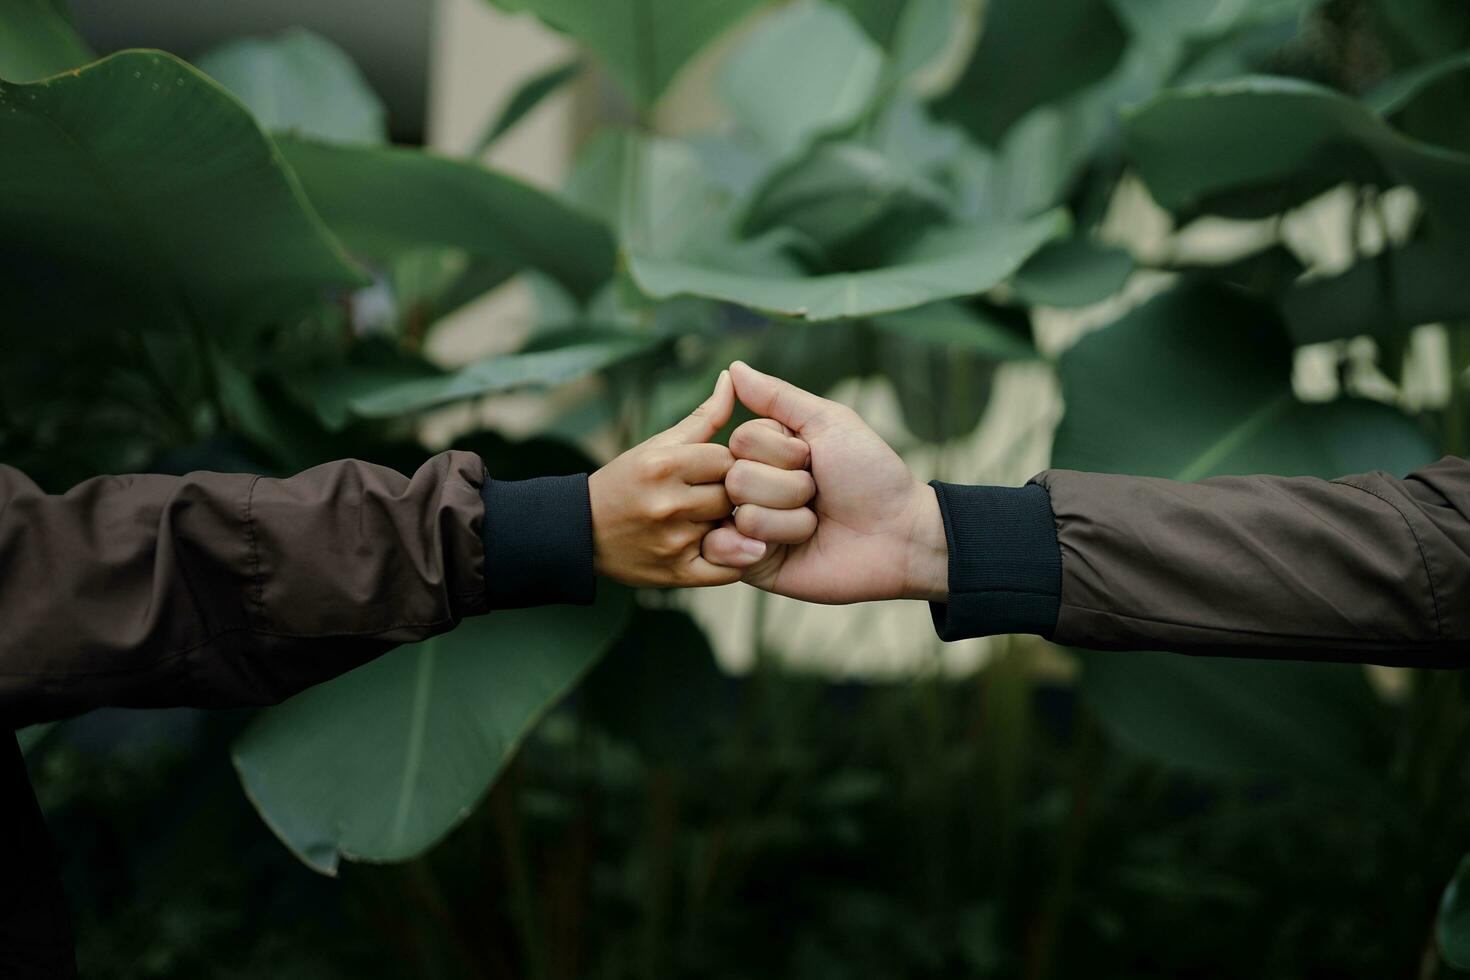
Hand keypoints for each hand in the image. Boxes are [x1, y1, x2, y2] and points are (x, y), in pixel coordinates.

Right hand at [588, 370, 767, 587]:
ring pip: (734, 528)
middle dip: (733, 494)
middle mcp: (668, 504)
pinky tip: (722, 545)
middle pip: (734, 494)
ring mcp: (673, 542)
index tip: (721, 470)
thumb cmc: (625, 481)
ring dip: (732, 524)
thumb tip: (733, 375)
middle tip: (724, 495)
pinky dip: (734, 558)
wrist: (579, 532)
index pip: (729, 459)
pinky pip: (729, 568)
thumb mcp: (659, 444)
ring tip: (719, 519)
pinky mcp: (676, 574)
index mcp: (664, 465)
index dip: (730, 463)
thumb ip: (705, 416)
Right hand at [702, 362, 948, 603]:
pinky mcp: (753, 564)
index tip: (813, 459)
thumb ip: (777, 395)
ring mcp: (751, 527)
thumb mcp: (828, 422)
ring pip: (741, 510)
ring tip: (816, 522)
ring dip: (791, 517)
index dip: (782, 450)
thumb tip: (732, 368)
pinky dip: (768, 542)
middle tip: (818, 494)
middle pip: (736, 475)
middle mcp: (752, 487)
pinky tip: (792, 546)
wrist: (899, 533)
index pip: (740, 439)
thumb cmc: (871, 474)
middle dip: (789, 485)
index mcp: (766, 451)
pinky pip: (733, 547)